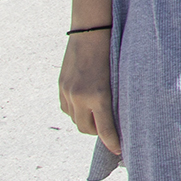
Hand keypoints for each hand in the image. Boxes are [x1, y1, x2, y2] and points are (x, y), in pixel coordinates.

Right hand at [58, 30, 119, 155]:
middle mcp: (80, 97)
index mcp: (99, 95)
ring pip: (76, 120)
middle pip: (87, 129)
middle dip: (99, 132)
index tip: (119, 149)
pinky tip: (85, 104)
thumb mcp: (118, 76)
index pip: (105, 129)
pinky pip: (66, 109)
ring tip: (98, 115)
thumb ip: (115, 97)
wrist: (91, 30)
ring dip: (87, 122)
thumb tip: (118, 116)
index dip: (112, 142)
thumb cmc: (113, 50)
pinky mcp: (61, 87)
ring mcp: (68, 92)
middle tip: (109, 128)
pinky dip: (76, 111)